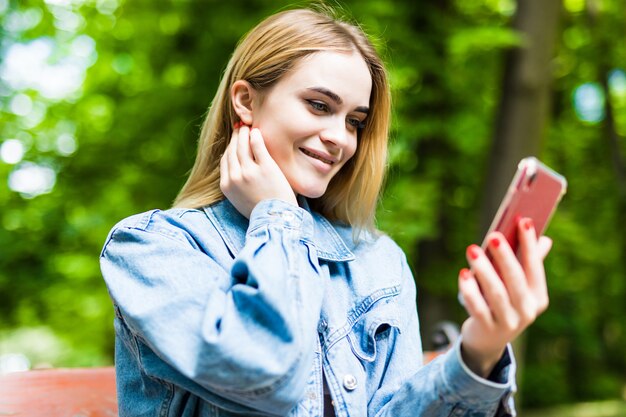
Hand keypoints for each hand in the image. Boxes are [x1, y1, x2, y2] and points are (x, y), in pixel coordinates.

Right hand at [220, 125, 296, 217]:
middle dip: (235, 137)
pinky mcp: (266, 168)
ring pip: (242, 146)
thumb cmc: (261, 212)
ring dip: (243, 133)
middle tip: (240, 128)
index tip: (234, 142)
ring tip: (247, 126)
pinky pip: (257, 146)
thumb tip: (235, 173)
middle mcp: (235, 177)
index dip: (229, 148)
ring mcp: (250, 172)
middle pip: (232, 150)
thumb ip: (235, 186)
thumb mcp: (240, 201)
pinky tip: (256, 131)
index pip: (225, 159)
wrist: (276, 219)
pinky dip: (255, 136)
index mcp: (226, 185)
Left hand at [457, 218, 551, 377]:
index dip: (530, 245)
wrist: (487, 341)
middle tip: (494, 235)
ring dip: (484, 269)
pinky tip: (463, 274)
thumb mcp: (517, 287)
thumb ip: (529, 264)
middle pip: (515, 280)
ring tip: (472, 249)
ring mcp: (508, 322)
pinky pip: (478, 307)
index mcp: (538, 297)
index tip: (525, 221)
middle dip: (505, 256)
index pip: (535, 268)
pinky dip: (470, 291)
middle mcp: (527, 311)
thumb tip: (545, 239)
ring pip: (496, 293)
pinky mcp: (488, 329)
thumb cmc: (503, 304)